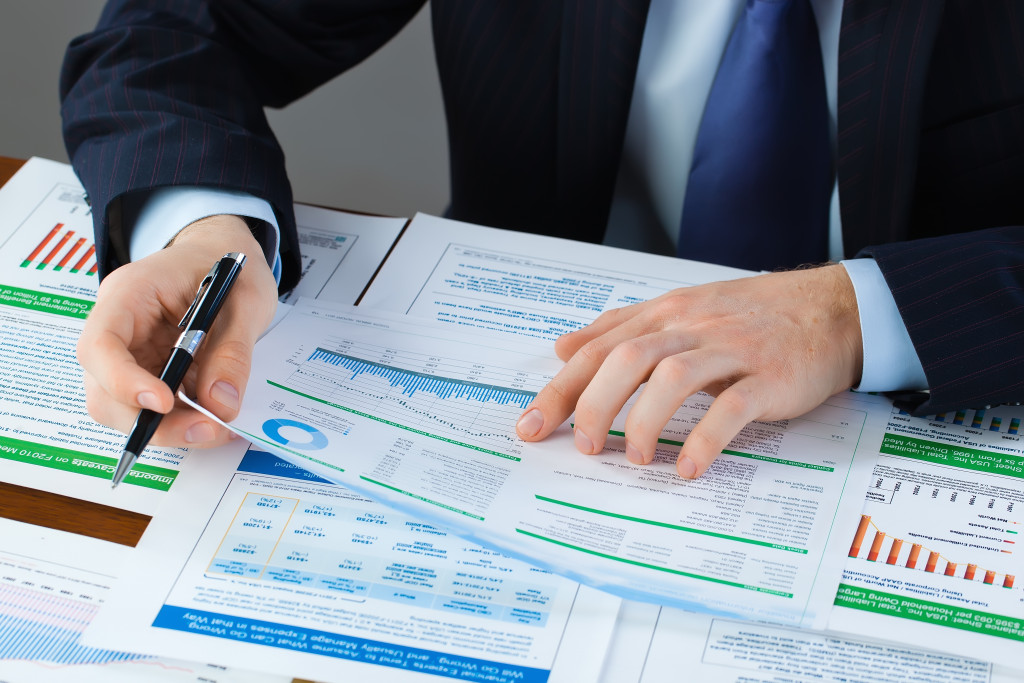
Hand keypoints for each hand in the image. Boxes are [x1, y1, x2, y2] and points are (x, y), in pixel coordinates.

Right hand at [77, 215, 277, 447]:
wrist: (225, 254)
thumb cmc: (228, 266)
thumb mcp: (245, 300)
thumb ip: (232, 351)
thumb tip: (220, 402)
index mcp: (129, 294)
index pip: (100, 345)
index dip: (124, 381)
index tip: (164, 403)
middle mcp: (118, 328)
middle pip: (105, 390)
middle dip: (153, 421)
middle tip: (206, 429)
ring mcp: (130, 354)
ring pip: (125, 408)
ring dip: (169, 427)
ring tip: (216, 427)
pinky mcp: (148, 372)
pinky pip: (152, 408)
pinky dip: (180, 421)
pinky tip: (212, 419)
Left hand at [515, 265, 862, 477]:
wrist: (831, 309)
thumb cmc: (749, 317)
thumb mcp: (679, 311)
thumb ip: (620, 329)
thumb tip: (563, 348)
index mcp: (664, 314)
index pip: (598, 348)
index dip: (560, 389)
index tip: (531, 427)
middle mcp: (691, 326)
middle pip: (626, 358)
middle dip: (592, 404)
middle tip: (581, 446)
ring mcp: (730, 349)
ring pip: (673, 377)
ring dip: (643, 420)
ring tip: (633, 457)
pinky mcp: (769, 376)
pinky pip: (732, 407)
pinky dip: (705, 438)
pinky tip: (688, 467)